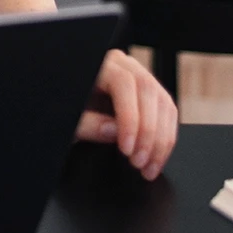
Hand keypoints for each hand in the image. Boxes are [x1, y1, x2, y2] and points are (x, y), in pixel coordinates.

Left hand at [76, 48, 177, 179]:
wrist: (69, 106)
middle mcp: (124, 65)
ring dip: (161, 140)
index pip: (124, 84)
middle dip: (148, 133)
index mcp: (102, 65)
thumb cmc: (66, 110)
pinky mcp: (151, 95)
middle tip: (138, 163)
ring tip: (148, 167)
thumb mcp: (69, 118)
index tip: (126, 148)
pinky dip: (165, 137)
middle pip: (148, 92)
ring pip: (163, 103)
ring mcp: (140, 77)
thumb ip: (87, 124)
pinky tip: (156, 158)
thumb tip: (114, 131)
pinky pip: (167, 112)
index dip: (130, 117)